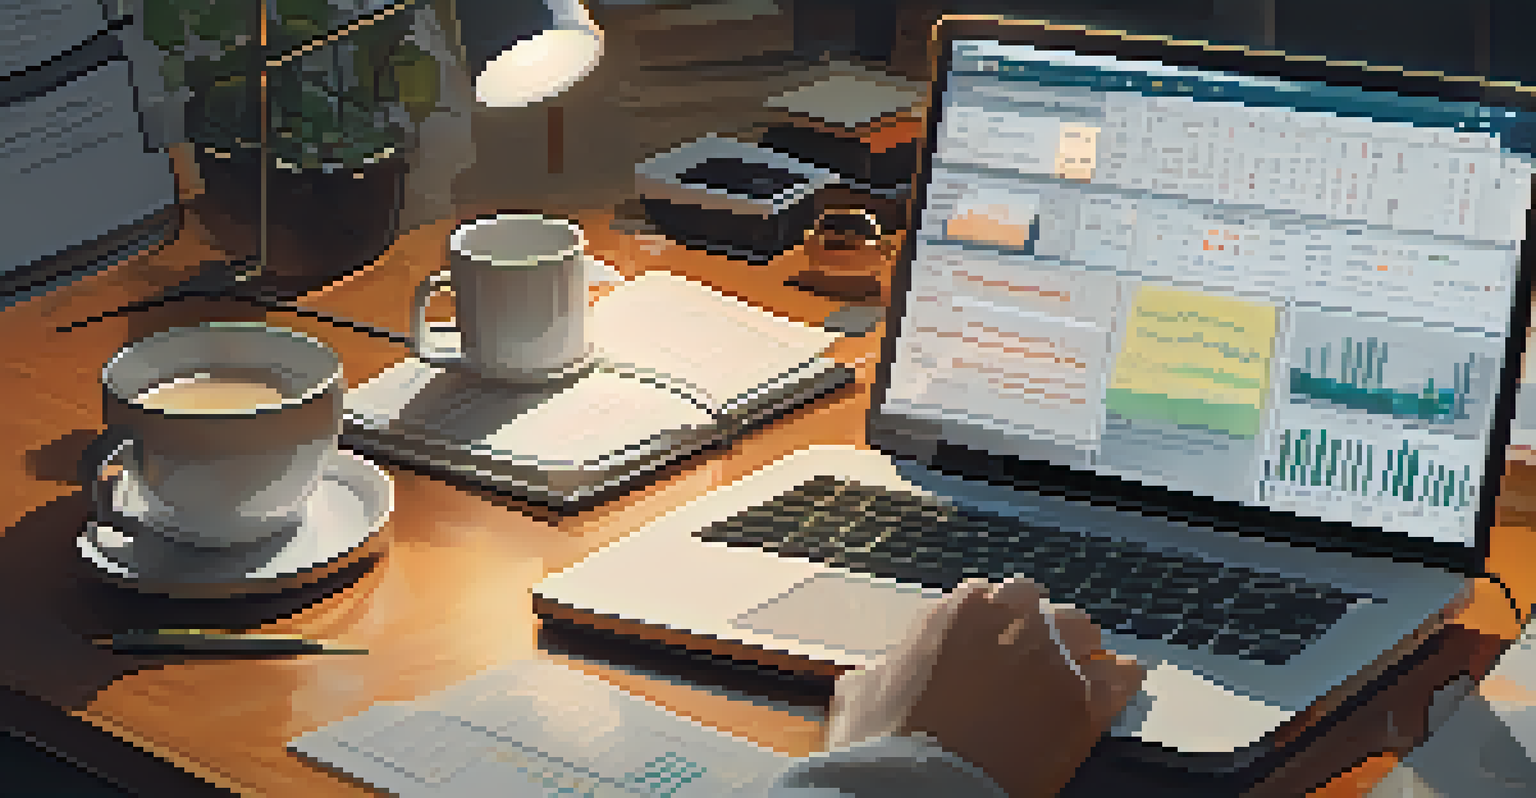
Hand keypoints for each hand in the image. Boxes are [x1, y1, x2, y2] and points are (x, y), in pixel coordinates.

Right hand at [897, 578, 1144, 796]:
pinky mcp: (1086, 703)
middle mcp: (1013, 622)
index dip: (989, 626)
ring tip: (1068, 678)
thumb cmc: (886, 742)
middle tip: (1024, 664)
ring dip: (1076, 651)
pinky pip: (1123, 676)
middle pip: (1040, 605)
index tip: (986, 648)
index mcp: (959, 611)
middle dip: (1034, 630)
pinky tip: (1108, 697)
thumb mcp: (862, 691)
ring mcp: (1055, 660)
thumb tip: (879, 675)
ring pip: (1084, 632)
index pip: (988, 595)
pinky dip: (1117, 684)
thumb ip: (884, 669)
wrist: (925, 786)